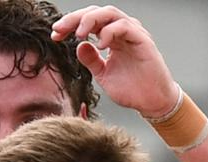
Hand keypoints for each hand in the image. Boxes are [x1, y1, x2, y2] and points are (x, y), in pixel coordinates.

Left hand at [51, 5, 180, 118]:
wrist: (152, 102)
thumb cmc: (132, 89)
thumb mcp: (104, 75)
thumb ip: (91, 60)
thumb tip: (78, 46)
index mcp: (111, 37)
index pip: (88, 22)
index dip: (70, 25)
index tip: (55, 34)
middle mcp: (122, 31)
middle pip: (96, 12)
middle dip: (75, 18)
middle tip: (59, 29)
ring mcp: (133, 33)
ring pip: (109, 13)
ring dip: (90, 20)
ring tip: (79, 34)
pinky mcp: (143, 40)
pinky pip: (124, 26)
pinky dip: (109, 32)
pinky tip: (99, 45)